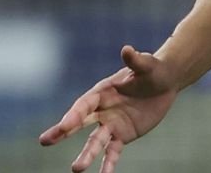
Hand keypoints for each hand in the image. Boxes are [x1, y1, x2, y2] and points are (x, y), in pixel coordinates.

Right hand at [38, 45, 179, 172]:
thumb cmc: (154, 70)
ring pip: (95, 142)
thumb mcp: (147, 65)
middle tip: (45, 141)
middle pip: (79, 122)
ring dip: (86, 155)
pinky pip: (113, 151)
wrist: (165, 82)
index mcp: (103, 91)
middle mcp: (102, 109)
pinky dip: (108, 164)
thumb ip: (136, 61)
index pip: (85, 104)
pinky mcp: (123, 135)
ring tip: (76, 169)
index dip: (74, 114)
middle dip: (62, 131)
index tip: (64, 126)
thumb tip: (128, 49)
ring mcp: (111, 124)